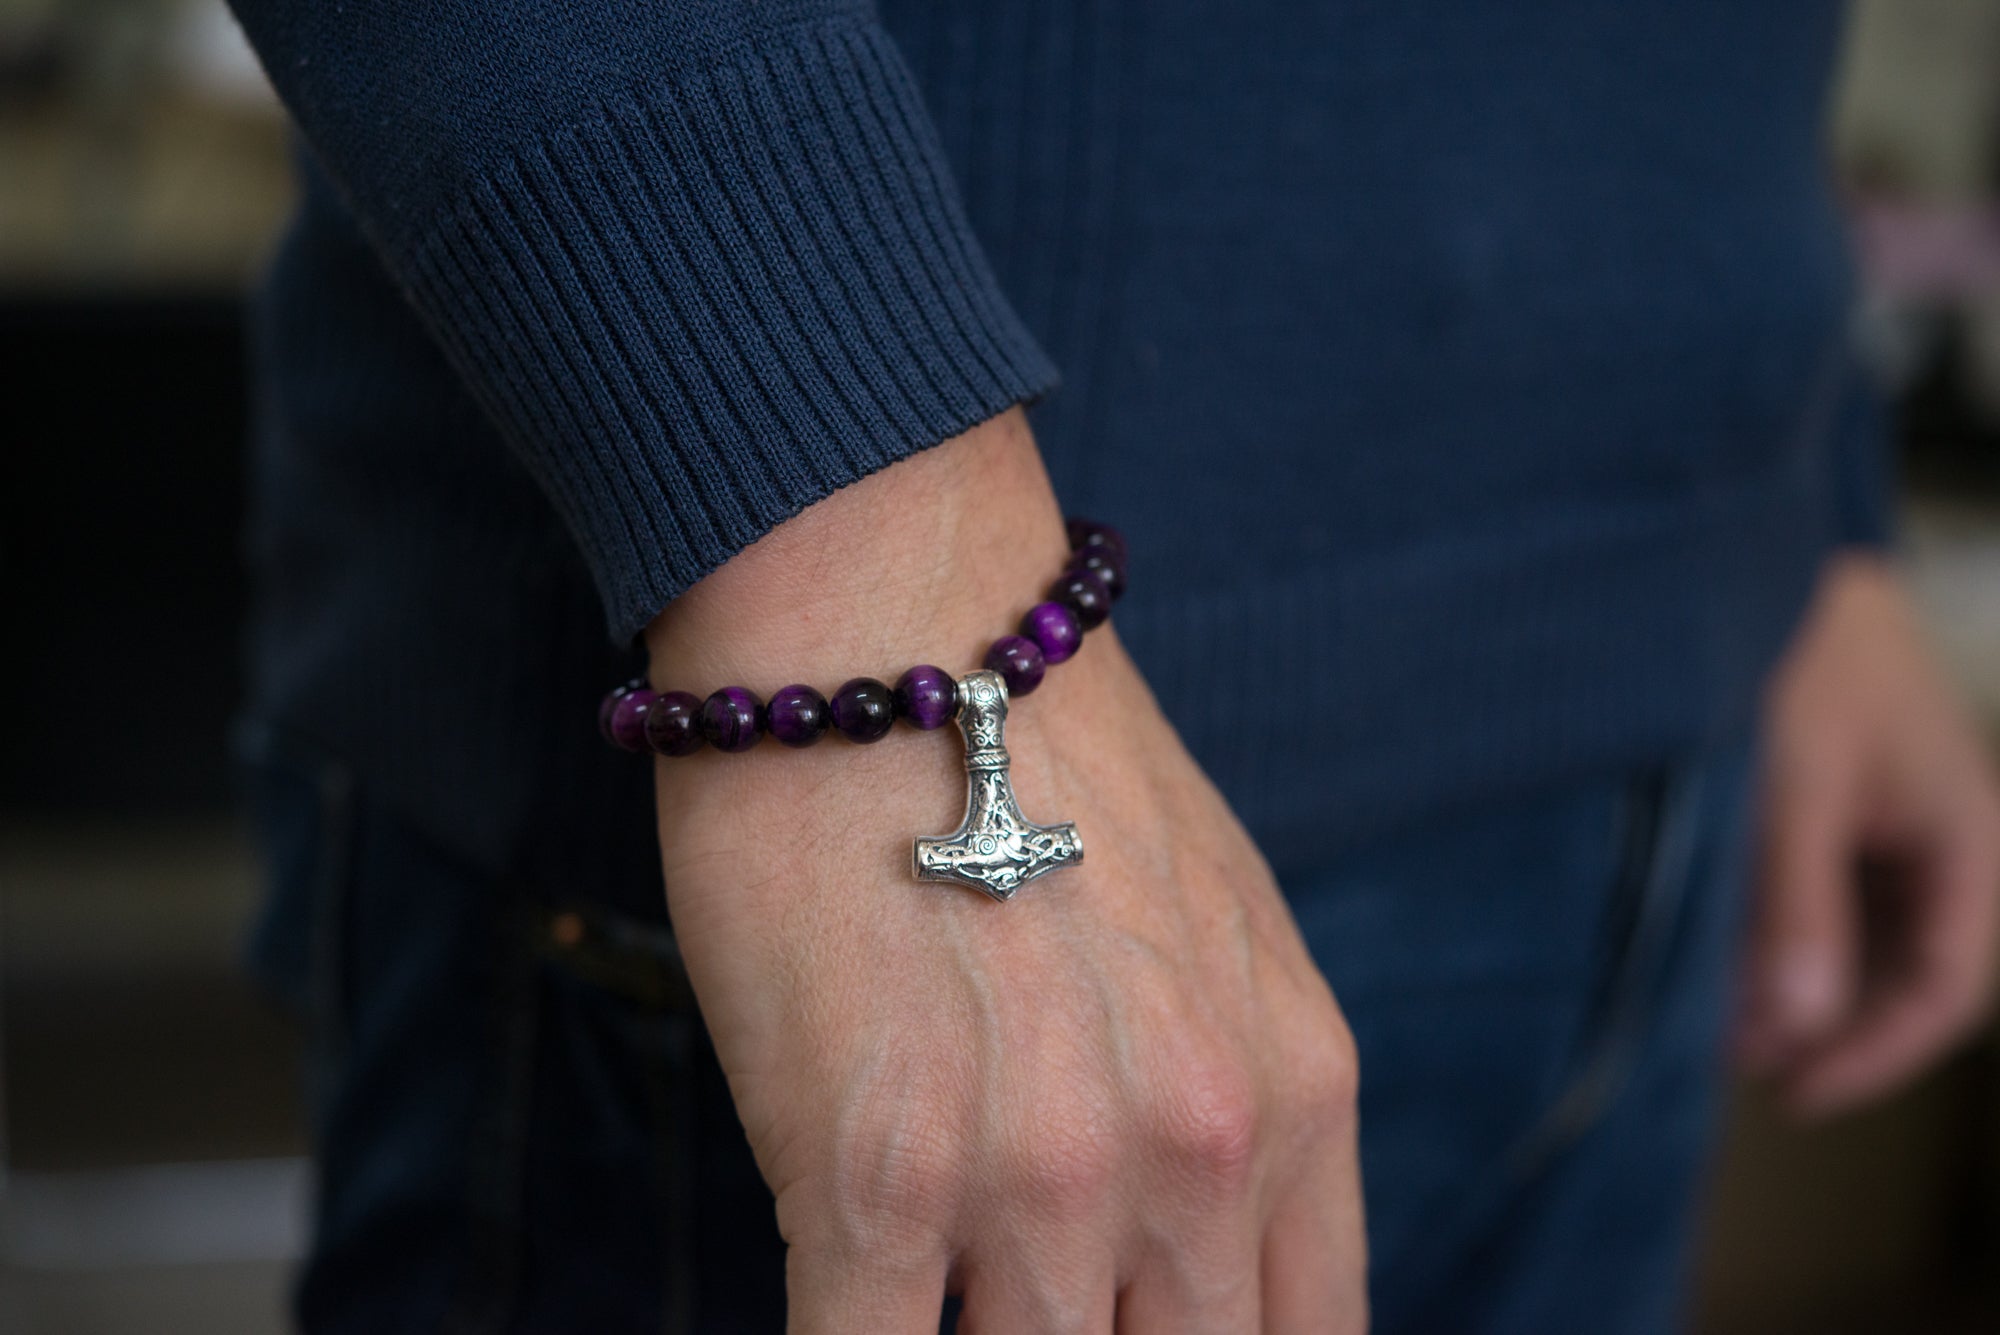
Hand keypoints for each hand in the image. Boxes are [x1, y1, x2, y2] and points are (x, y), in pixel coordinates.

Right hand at [646, 410, 1366, 1331]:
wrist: (892, 616)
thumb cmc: (1038, 755)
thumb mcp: (1217, 924)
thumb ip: (1237, 1095)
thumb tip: (1194, 1245)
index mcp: (1293, 1093)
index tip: (1134, 1334)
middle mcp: (1195, 1154)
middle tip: (1022, 1303)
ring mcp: (1038, 1178)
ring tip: (928, 1282)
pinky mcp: (872, 1179)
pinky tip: (835, 1307)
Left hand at [1738, 553, 1999, 1115]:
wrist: (1765, 561)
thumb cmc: (1801, 651)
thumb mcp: (1793, 780)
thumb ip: (1794, 902)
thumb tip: (1790, 1024)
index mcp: (1966, 839)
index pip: (1941, 990)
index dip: (1870, 1056)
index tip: (1791, 1092)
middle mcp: (1941, 845)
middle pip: (1901, 979)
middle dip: (1825, 1030)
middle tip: (1733, 1065)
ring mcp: (1892, 832)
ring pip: (1859, 947)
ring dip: (1797, 990)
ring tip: (1712, 1024)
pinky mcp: (1841, 817)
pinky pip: (1824, 904)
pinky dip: (1777, 940)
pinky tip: (1716, 961)